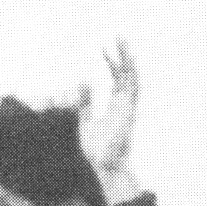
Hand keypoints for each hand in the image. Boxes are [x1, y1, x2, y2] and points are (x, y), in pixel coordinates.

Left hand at [77, 39, 140, 204]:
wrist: (100, 167)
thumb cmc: (91, 152)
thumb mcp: (80, 121)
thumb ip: (80, 104)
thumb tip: (75, 85)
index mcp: (114, 109)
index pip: (116, 82)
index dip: (111, 65)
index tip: (103, 50)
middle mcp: (123, 106)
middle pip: (125, 75)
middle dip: (120, 56)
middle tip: (115, 38)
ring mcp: (127, 107)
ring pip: (130, 75)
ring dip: (126, 56)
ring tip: (120, 37)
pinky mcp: (128, 108)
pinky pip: (131, 82)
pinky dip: (127, 66)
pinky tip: (123, 52)